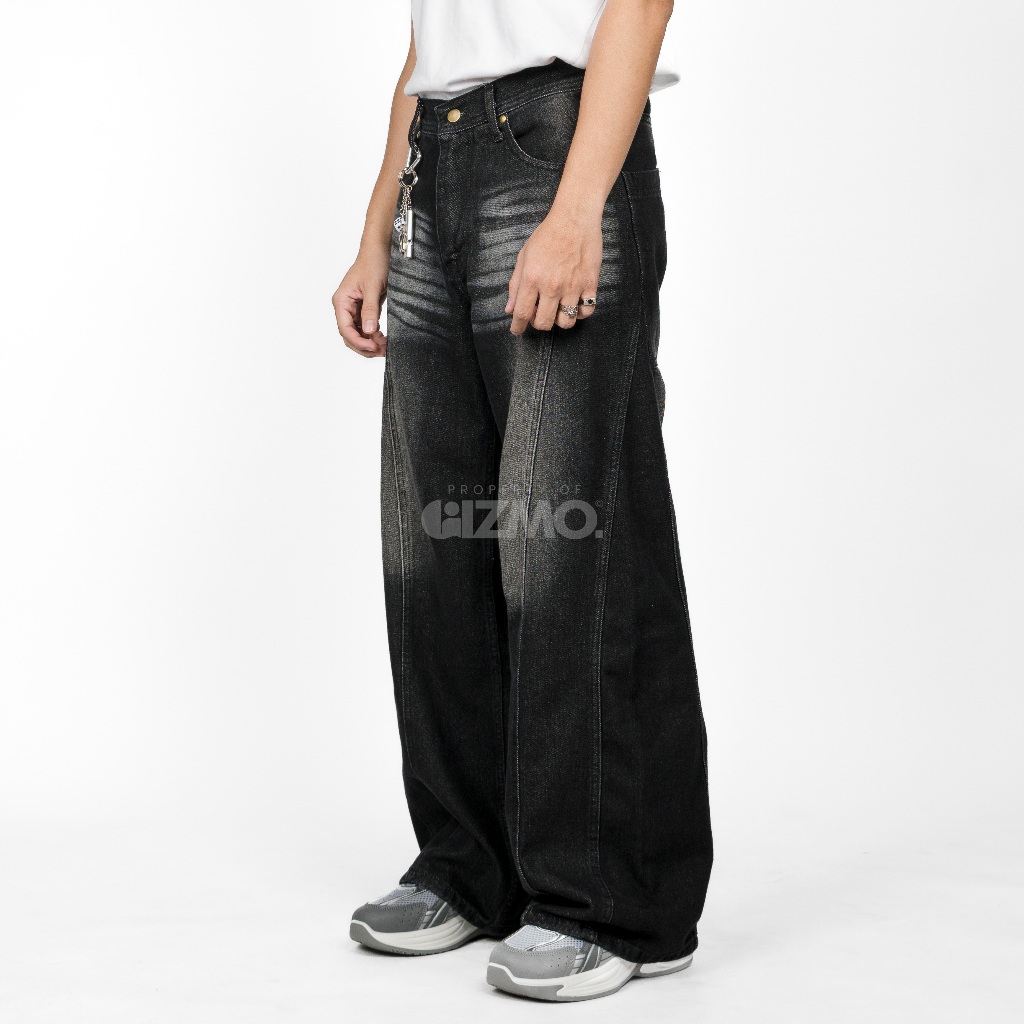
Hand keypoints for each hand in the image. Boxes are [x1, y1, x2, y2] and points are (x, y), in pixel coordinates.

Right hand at [333, 242, 389, 357]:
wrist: (380, 251)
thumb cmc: (373, 263)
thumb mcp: (372, 287)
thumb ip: (370, 310)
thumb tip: (369, 331)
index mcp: (341, 301)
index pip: (346, 329)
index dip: (359, 341)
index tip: (373, 347)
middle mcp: (345, 307)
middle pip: (350, 335)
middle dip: (364, 346)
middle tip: (381, 352)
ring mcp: (354, 309)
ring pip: (358, 334)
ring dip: (370, 342)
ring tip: (385, 348)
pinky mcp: (364, 309)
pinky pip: (366, 327)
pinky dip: (374, 335)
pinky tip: (383, 339)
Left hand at [506, 207, 601, 334]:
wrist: (574, 219)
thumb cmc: (547, 235)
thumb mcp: (524, 257)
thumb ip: (515, 285)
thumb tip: (510, 309)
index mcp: (532, 278)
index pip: (521, 313)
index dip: (517, 326)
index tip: (517, 330)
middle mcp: (551, 286)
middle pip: (543, 323)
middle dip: (538, 323)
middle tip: (539, 314)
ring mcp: (572, 286)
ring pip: (566, 322)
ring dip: (559, 320)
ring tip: (557, 309)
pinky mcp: (590, 284)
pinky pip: (586, 311)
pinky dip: (580, 313)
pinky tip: (575, 304)